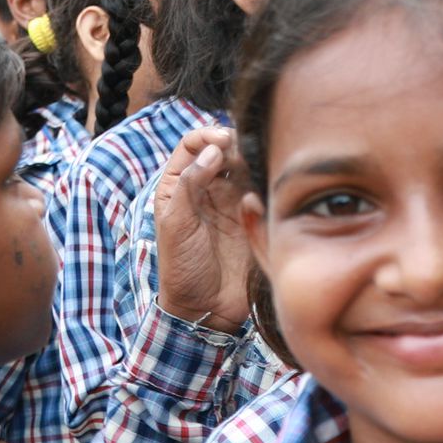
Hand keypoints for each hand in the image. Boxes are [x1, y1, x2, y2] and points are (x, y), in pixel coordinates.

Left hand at [152, 126, 251, 328]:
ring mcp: (233, 200)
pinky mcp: (255, 214)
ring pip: (246, 165)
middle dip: (235, 144)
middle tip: (244, 153)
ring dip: (253, 160)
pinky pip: (263, 188)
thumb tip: (212, 150)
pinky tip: (266, 187)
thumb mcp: (176, 225)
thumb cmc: (182, 268)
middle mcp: (208, 188)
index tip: (222, 140)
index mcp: (179, 186)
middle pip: (223, 150)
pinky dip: (266, 180)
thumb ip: (190, 185)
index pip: (192, 145)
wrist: (207, 306)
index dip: (207, 136)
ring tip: (259, 166)